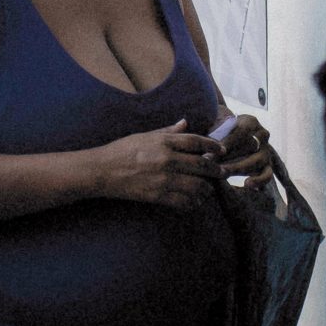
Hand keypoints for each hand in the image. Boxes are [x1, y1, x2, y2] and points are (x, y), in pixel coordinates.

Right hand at [91, 119, 223, 208]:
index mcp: (163, 142)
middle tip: (223, 173)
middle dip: (216, 170)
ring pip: (196, 186)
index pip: (196, 142)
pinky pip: (183, 201)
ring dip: (206, 188)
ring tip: (208, 188)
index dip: (213, 146)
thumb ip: (168, 131)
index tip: (221, 150)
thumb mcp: (145, 136)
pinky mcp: (157, 195)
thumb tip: (186, 123)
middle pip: (201, 165)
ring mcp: (162, 179)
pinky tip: (195, 201)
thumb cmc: (122, 150)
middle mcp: (166, 159)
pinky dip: (193, 202)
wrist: (102, 171)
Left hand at [214, 113, 275, 187]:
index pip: (241, 132)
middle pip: (249, 146)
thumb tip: (206, 148)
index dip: (226, 143)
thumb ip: (214, 134)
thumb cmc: (219, 132)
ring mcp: (266, 151)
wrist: (228, 141)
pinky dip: (259, 180)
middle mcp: (262, 134)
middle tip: (212, 165)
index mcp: (250, 121)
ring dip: (238, 168)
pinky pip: (267, 174)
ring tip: (223, 174)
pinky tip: (246, 184)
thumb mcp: (216, 128)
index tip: (211, 153)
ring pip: (257, 160)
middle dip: (229, 157)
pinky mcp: (268, 166)